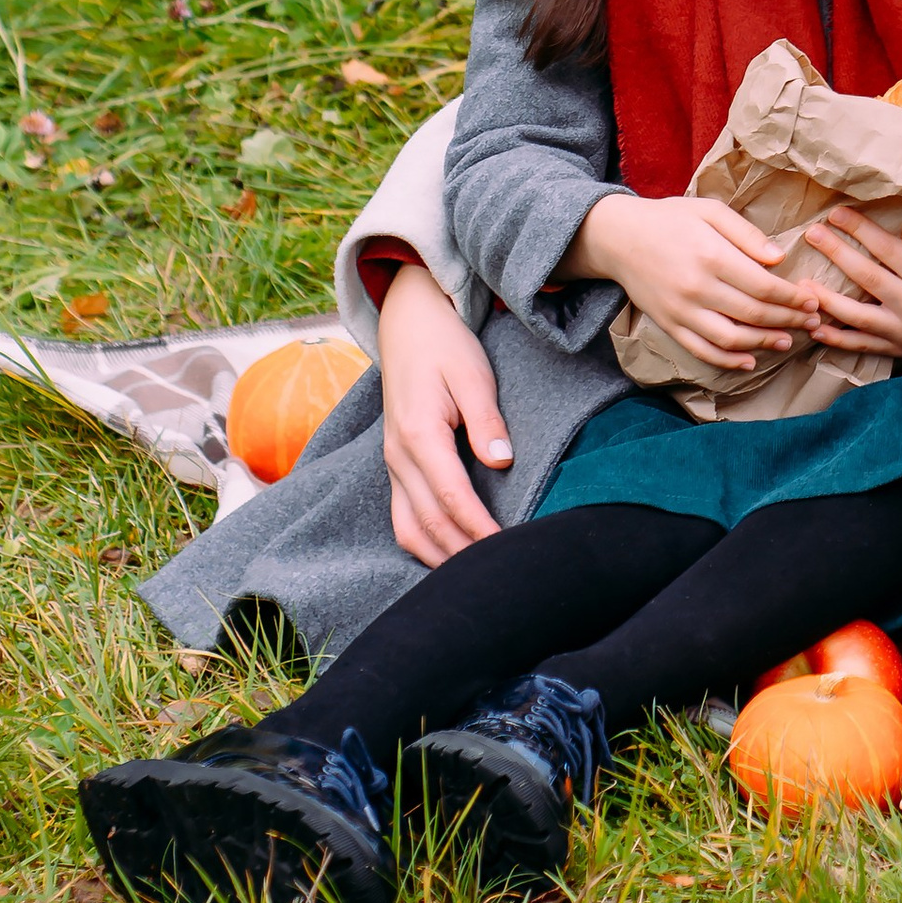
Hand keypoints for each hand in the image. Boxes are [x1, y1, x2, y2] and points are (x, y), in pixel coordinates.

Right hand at [375, 258, 511, 566]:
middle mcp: (399, 456)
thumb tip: (501, 459)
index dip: (480, 529)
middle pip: (429, 522)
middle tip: (500, 573)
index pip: (452, 497)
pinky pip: (403, 516)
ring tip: (476, 577)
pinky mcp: (396, 464)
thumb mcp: (472, 372)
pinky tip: (450, 553)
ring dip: (440, 557)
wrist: (408, 325)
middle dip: (464, 553)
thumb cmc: (445, 345)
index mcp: (419, 434)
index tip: (509, 549)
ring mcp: (392, 463)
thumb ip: (485, 417)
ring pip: (408, 528)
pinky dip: (424, 542)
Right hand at [563, 188, 807, 374]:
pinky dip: (728, 361)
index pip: (763, 285)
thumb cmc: (670, 218)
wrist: (618, 238)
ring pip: (731, 338)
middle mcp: (697, 288)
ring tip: (787, 341)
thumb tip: (778, 258)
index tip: (812, 300)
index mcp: (711, 255)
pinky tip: (749, 360)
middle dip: (788, 320)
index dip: (792, 297)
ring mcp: (681, 311)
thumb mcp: (710, 211)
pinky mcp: (669, 325)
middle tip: (812, 321)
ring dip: (764, 344)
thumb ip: (746, 234)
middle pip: (753, 314)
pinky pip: (702, 351)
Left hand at [793, 212, 901, 360]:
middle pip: (866, 277)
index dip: (860, 229)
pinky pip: (862, 346)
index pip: (887, 249)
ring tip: (802, 284)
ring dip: (826, 299)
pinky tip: (815, 329)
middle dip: (836, 253)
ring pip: (856, 316)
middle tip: (812, 234)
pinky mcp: (899, 348)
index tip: (836, 214)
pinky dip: (837, 340)